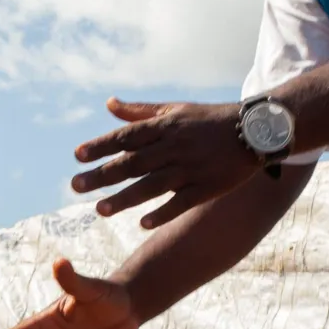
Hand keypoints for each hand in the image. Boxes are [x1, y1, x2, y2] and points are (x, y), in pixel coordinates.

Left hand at [70, 98, 262, 228]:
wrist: (253, 131)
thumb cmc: (207, 120)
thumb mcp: (174, 109)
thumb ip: (139, 112)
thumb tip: (109, 104)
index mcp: (165, 127)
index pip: (127, 137)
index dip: (101, 146)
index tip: (77, 156)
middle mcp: (174, 147)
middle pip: (133, 163)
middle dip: (103, 175)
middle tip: (75, 186)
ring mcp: (191, 169)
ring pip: (153, 186)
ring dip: (125, 198)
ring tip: (100, 210)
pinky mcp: (207, 188)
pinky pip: (182, 203)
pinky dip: (163, 213)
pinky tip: (142, 224)